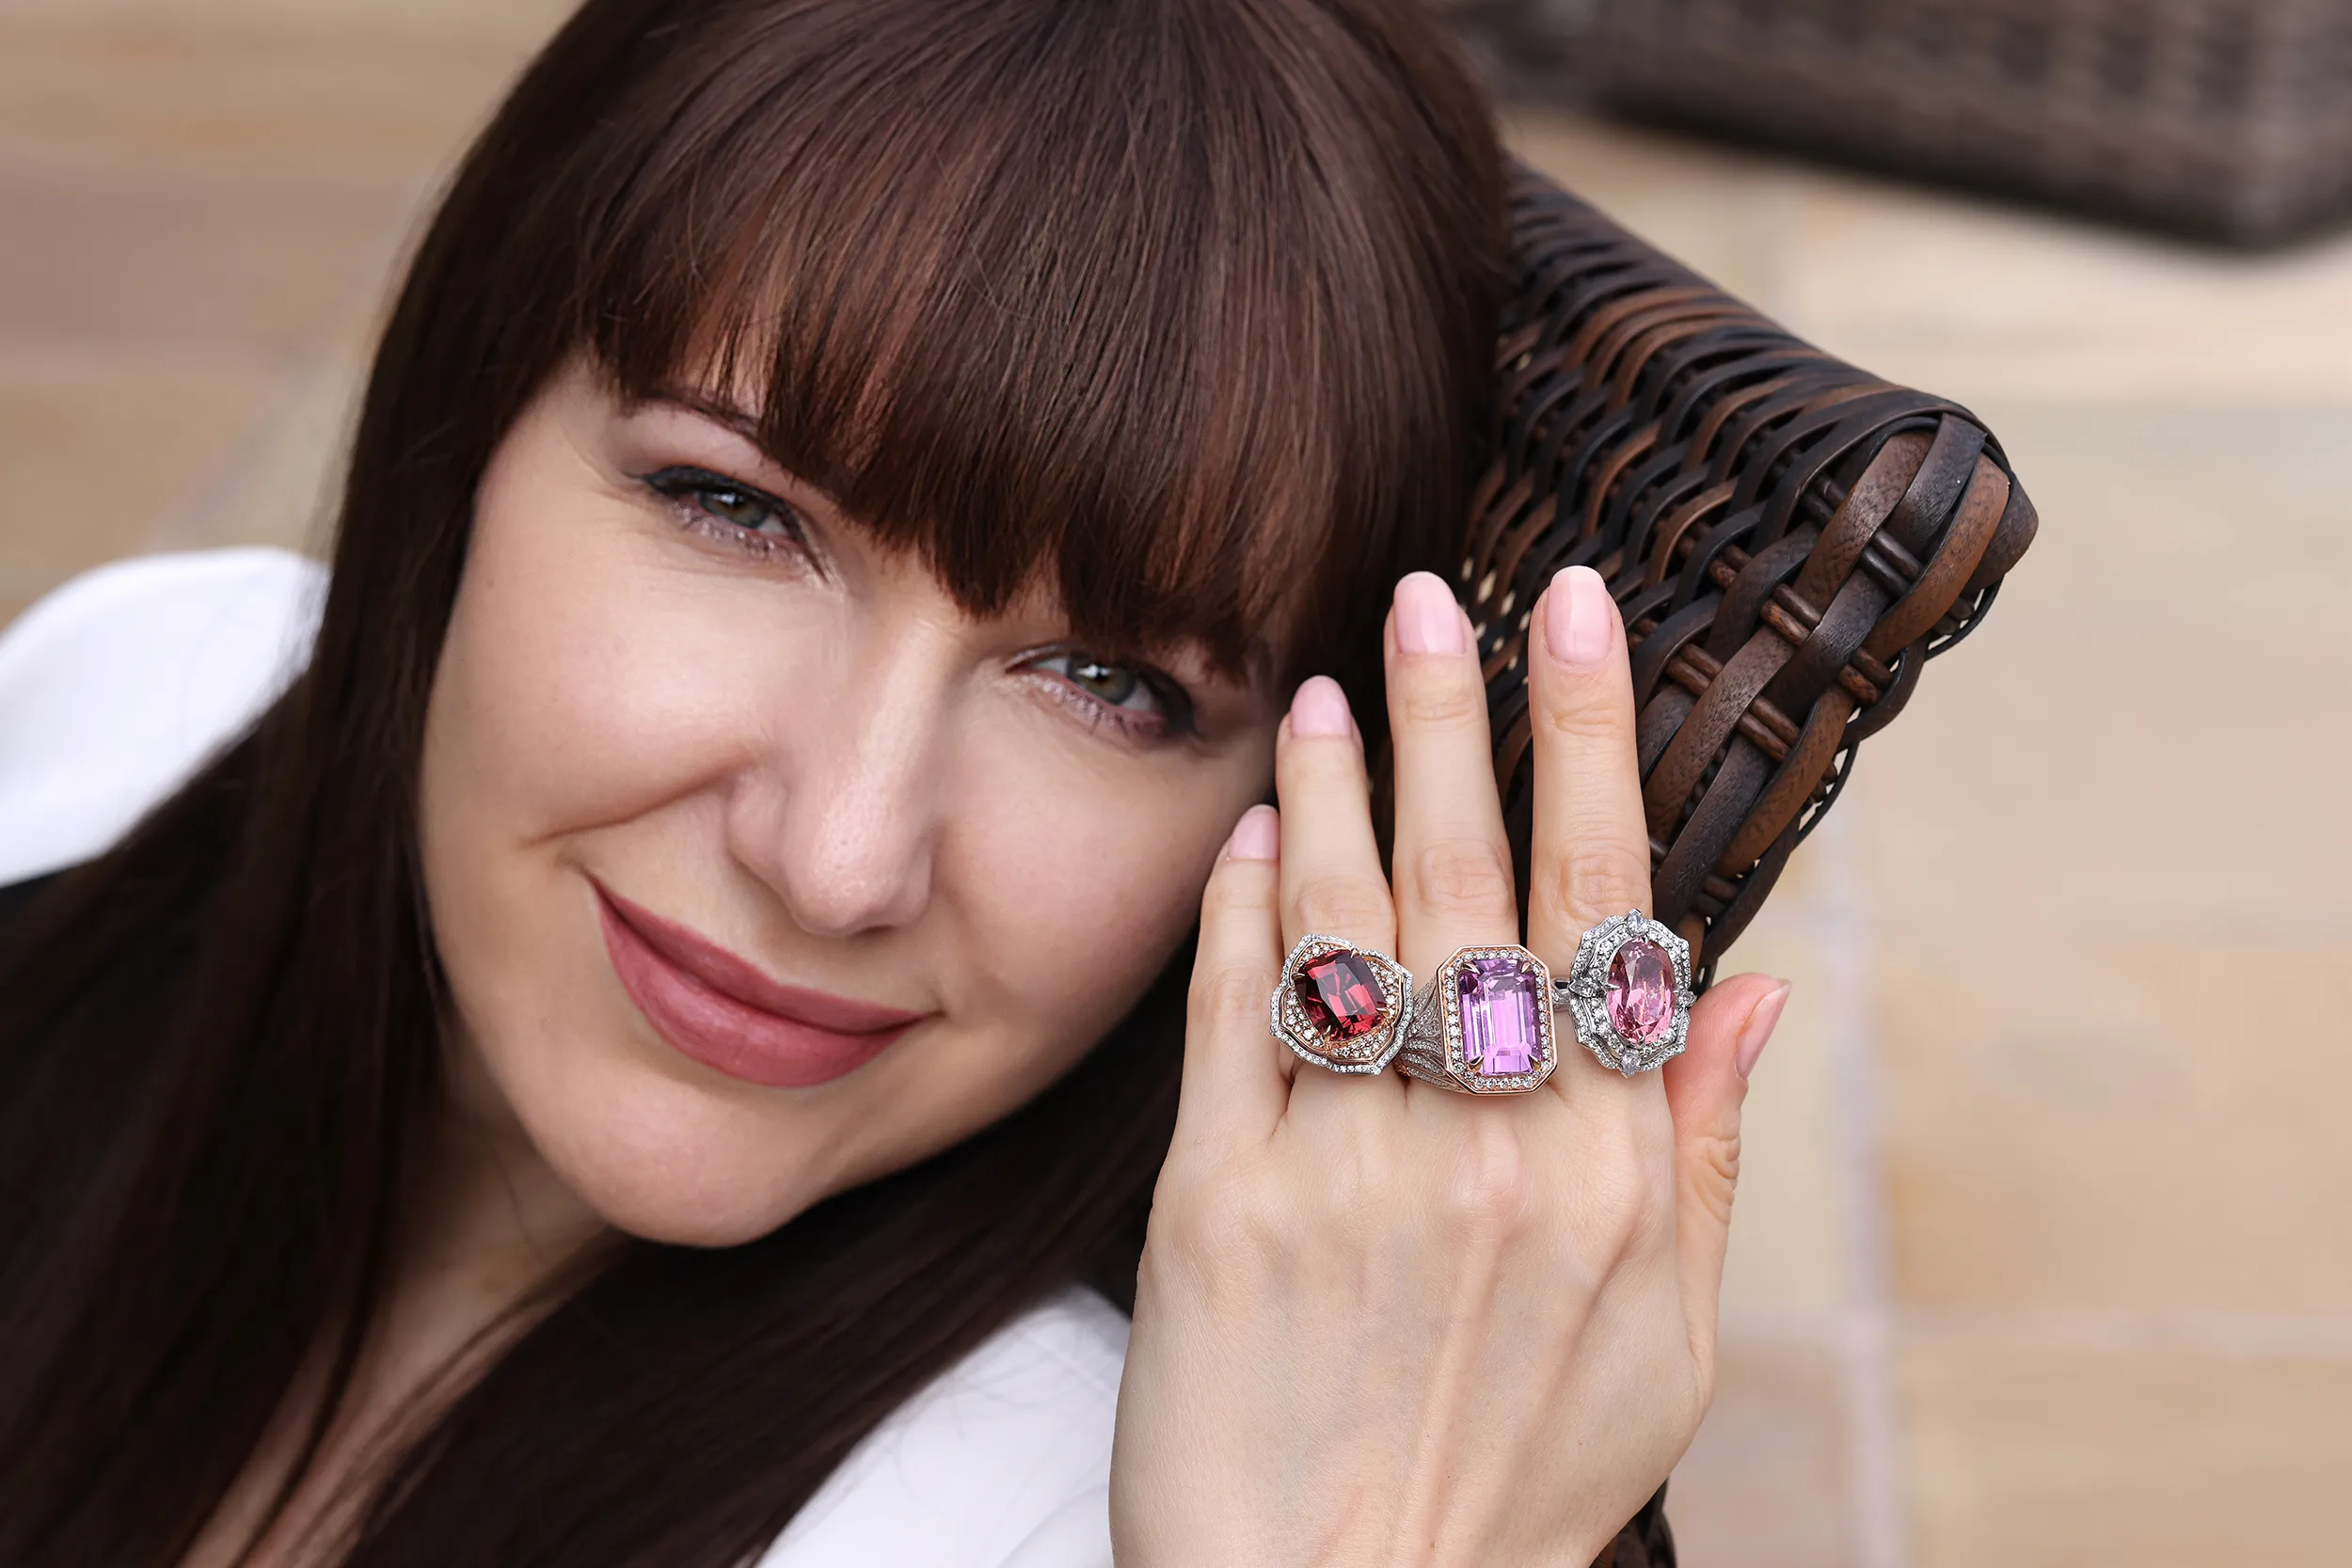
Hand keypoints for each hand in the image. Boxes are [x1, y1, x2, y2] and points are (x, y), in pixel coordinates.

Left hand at [1110, 567, 1789, 1565]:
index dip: (1591, 743)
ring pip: (1344, 923)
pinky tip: (1252, 828)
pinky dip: (1242, 908)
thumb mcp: (1668, 1344)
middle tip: (1431, 589)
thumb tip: (1744, 989)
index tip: (1577, 613)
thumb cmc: (1514, 1483)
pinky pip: (1231, 1018)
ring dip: (1338, 784)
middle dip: (1456, 714)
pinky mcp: (1217, 1207)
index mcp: (1609, 1170)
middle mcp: (1486, 1149)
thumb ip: (1701, 1156)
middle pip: (1472, 880)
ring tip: (1330, 679)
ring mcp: (1345, 1172)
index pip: (1607, 904)